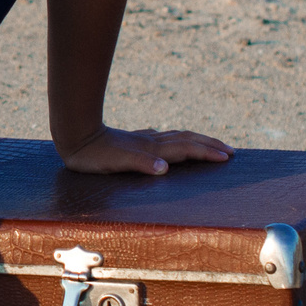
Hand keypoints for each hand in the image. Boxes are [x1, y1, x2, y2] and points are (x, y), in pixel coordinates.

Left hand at [59, 124, 233, 175]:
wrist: (75, 136)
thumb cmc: (94, 156)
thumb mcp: (116, 163)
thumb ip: (140, 163)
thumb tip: (164, 168)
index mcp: (152, 149)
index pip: (187, 149)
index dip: (207, 153)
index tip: (227, 157)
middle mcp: (151, 142)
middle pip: (187, 140)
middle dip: (210, 145)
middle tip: (230, 151)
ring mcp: (143, 140)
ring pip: (177, 137)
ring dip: (197, 141)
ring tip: (211, 145)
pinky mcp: (134, 141)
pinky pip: (164, 139)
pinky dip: (177, 141)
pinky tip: (172, 142)